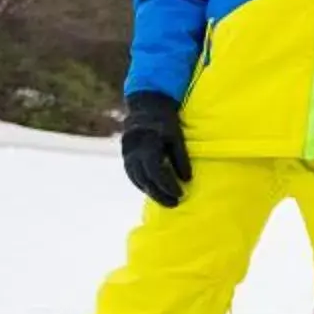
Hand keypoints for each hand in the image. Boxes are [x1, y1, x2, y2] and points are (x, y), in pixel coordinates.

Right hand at [120, 90, 190, 208]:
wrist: (145, 108)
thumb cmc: (165, 123)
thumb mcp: (177, 136)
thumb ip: (181, 157)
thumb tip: (187, 180)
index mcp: (146, 142)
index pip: (155, 170)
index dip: (167, 184)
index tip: (180, 194)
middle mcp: (133, 149)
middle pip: (145, 178)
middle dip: (160, 193)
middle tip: (175, 204)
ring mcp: (127, 153)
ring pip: (137, 178)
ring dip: (152, 192)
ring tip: (168, 202)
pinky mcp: (125, 156)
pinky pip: (133, 175)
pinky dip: (144, 185)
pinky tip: (154, 192)